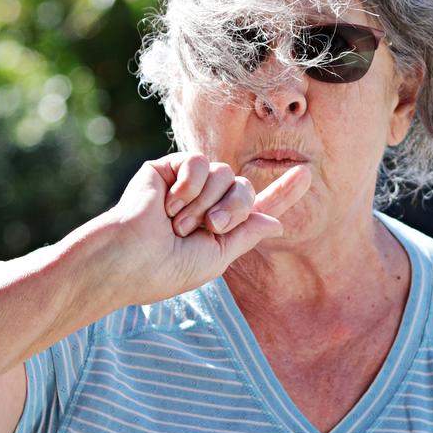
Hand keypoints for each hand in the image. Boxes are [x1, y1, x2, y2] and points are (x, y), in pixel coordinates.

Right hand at [111, 152, 311, 304]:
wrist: (127, 259)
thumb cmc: (165, 269)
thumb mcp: (215, 259)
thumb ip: (246, 235)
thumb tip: (276, 221)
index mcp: (217, 229)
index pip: (255, 208)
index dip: (281, 193)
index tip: (305, 175)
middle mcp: (205, 204)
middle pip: (244, 188)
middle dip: (234, 208)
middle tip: (209, 227)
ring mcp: (186, 185)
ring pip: (224, 173)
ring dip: (206, 203)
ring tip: (177, 223)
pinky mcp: (168, 168)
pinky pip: (199, 163)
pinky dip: (189, 186)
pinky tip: (167, 204)